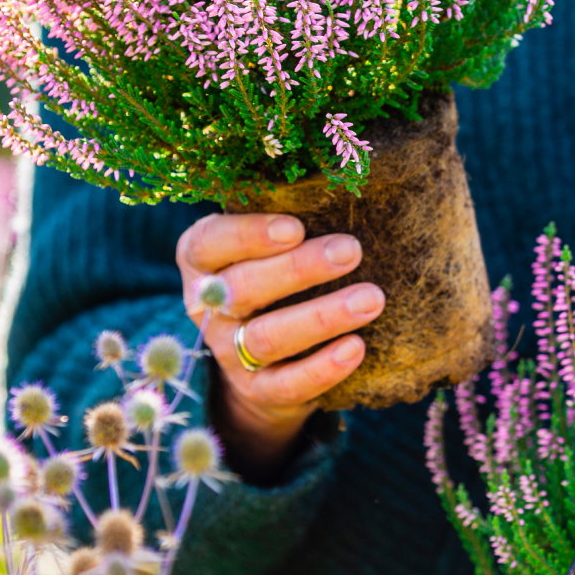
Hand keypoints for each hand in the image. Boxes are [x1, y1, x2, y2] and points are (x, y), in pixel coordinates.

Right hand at [176, 213, 385, 480]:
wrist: (260, 364)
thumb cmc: (272, 279)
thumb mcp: (263, 247)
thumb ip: (285, 223)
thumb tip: (348, 183)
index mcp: (202, 261)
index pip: (209, 243)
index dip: (248, 235)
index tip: (295, 227)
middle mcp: (207, 308)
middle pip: (242, 289)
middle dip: (298, 270)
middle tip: (351, 250)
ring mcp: (229, 354)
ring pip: (266, 338)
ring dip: (320, 318)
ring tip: (372, 299)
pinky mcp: (259, 391)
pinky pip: (287, 384)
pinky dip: (323, 368)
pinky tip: (357, 347)